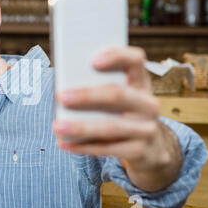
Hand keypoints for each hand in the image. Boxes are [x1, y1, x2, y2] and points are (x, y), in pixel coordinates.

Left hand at [53, 47, 181, 190]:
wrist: (150, 147)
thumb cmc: (122, 113)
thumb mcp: (117, 97)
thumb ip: (97, 87)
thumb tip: (64, 85)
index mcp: (140, 82)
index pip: (136, 60)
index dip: (117, 56)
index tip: (93, 60)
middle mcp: (148, 104)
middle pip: (118, 94)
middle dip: (87, 95)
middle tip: (61, 96)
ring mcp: (147, 129)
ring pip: (111, 127)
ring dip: (80, 127)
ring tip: (57, 126)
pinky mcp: (139, 151)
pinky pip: (107, 149)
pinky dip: (83, 147)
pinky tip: (64, 143)